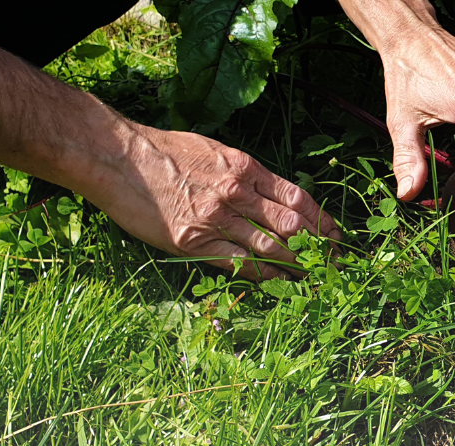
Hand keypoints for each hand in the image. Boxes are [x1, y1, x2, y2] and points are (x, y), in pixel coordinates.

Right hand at [89, 123, 341, 280]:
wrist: (118, 157)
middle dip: (318, 247)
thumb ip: (246, 173)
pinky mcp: (194, 242)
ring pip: (270, 248)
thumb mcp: (215, 151)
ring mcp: (216, 219)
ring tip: (316, 279)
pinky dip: (264, 275)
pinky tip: (280, 284)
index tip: (336, 235)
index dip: (321, 220)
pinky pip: (239, 263)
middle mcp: (237, 193)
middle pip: (292, 225)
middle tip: (335, 263)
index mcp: (245, 168)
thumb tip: (274, 194)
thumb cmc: (165, 151)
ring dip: (298, 266)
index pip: (297, 197)